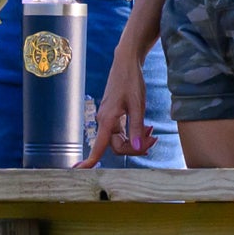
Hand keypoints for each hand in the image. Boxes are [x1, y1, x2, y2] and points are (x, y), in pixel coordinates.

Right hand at [84, 43, 154, 165]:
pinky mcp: (114, 115)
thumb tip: (137, 148)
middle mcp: (104, 121)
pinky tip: (146, 128)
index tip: (79, 172)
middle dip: (135, 147)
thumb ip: (137, 128)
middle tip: (154, 139)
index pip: (98, 147)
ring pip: (121, 140)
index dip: (89, 161)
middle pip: (117, 146)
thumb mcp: (138, 105)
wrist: (126, 63)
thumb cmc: (131, 81)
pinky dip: (134, 133)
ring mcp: (109, 118)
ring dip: (136, 140)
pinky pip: (122, 132)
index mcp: (107, 120)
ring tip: (153, 132)